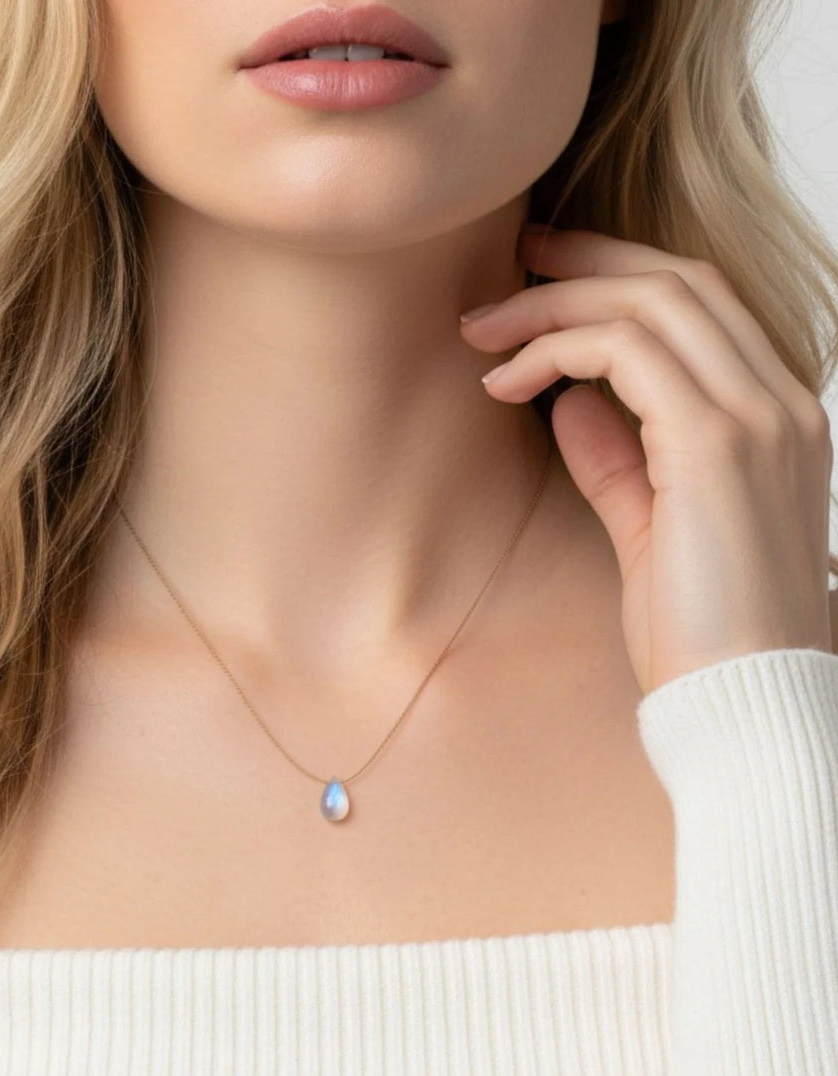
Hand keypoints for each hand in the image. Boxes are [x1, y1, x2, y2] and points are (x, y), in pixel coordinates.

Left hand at [459, 225, 832, 694]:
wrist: (740, 701)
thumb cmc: (699, 629)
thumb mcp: (649, 524)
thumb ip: (618, 454)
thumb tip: (569, 397)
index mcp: (774, 417)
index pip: (701, 305)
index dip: (620, 271)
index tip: (547, 271)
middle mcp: (779, 402)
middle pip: (677, 280)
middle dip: (584, 261)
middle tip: (509, 262)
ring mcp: (758, 416)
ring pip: (650, 302)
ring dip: (552, 305)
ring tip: (481, 331)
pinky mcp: (716, 443)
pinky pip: (626, 351)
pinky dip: (556, 349)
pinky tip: (504, 382)